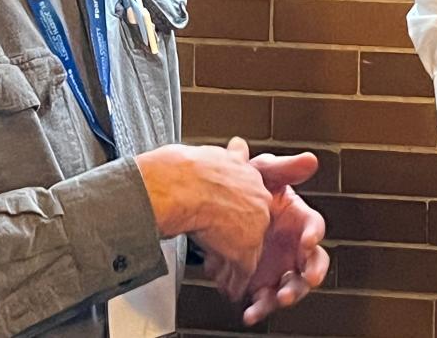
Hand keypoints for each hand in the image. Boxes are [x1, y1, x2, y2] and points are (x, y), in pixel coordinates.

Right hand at [135, 137, 270, 295]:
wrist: (178, 186)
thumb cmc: (185, 170)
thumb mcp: (218, 153)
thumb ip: (232, 155)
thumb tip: (239, 145)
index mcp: (251, 175)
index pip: (253, 200)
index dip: (239, 215)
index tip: (233, 222)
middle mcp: (258, 199)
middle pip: (255, 227)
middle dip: (239, 240)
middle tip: (227, 249)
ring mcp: (253, 226)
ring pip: (249, 252)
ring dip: (235, 265)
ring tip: (226, 275)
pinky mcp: (244, 251)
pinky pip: (242, 274)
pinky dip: (235, 285)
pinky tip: (230, 291)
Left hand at [203, 152, 329, 324]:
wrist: (213, 204)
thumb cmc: (245, 188)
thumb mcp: (262, 173)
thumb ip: (285, 168)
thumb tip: (309, 160)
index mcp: (297, 219)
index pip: (313, 227)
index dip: (313, 234)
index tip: (308, 240)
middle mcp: (293, 246)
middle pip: (312, 263)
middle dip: (312, 272)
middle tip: (308, 278)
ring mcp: (279, 267)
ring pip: (291, 286)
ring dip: (289, 294)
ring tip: (280, 298)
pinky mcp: (261, 283)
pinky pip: (263, 299)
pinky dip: (258, 307)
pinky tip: (251, 311)